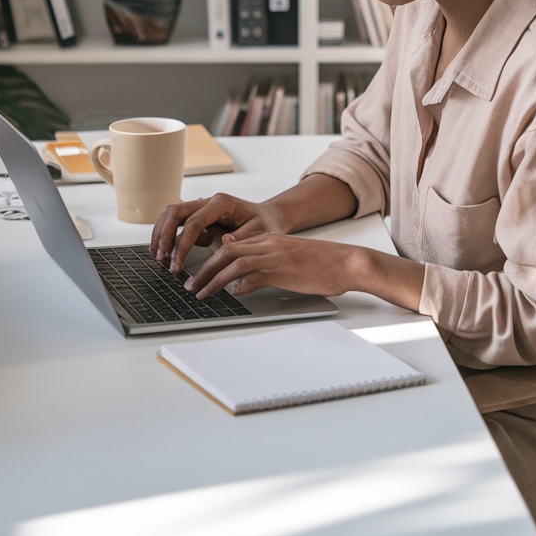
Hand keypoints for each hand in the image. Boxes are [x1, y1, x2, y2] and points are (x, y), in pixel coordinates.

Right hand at [150, 193, 289, 273]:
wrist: (269, 218)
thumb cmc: (265, 225)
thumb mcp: (260, 234)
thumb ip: (241, 239)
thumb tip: (223, 242)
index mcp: (222, 203)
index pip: (194, 222)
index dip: (182, 244)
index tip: (176, 265)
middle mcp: (209, 201)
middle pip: (175, 211)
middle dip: (164, 235)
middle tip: (160, 258)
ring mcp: (202, 207)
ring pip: (172, 214)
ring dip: (161, 234)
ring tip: (158, 257)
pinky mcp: (200, 217)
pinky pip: (177, 223)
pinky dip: (167, 235)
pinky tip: (164, 252)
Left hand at [184, 232, 362, 299]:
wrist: (346, 262)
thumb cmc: (321, 264)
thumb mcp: (288, 258)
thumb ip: (264, 262)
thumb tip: (240, 279)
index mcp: (269, 240)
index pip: (230, 245)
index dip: (210, 259)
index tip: (196, 273)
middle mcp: (268, 244)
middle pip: (226, 252)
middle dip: (203, 269)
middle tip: (189, 285)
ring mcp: (275, 256)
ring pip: (233, 263)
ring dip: (212, 279)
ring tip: (199, 293)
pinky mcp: (283, 271)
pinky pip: (254, 276)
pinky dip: (239, 286)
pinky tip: (232, 295)